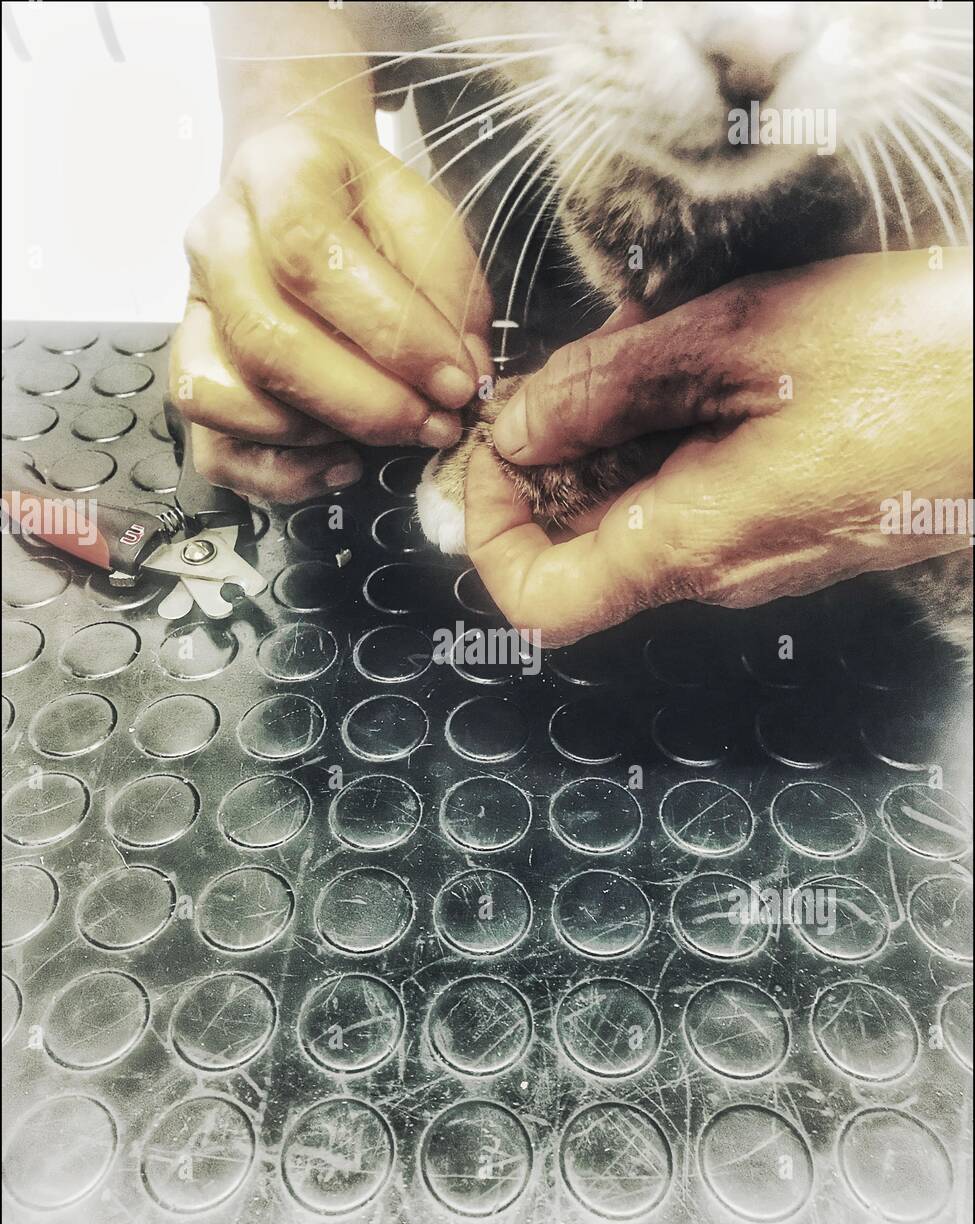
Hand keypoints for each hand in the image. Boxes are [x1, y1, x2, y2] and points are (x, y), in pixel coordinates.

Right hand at [170, 114, 491, 500]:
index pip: (310, 257)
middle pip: (267, 342)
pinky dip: (282, 473)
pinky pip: (215, 449)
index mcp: (274, 177)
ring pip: (228, 399)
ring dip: (320, 436)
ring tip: (388, 435)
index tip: (455, 380)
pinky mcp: (190, 375)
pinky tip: (341, 463)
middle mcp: (215, 242)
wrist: (300, 188)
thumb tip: (461, 377)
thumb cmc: (367, 210)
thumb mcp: (426, 219)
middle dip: (366, 404)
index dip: (389, 333)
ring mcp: (193, 314)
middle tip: (434, 425)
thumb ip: (449, 292)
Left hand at [467, 251, 972, 645]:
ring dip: (619, 422)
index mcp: (692, 543)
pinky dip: (674, 426)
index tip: (492, 451)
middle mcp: (718, 571)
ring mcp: (757, 554)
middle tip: (586, 356)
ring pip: (635, 507)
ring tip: (658, 338)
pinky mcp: (787, 525)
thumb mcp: (738, 342)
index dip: (488, 529)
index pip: (536, 601)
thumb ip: (605, 390)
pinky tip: (709, 359)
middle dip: (557, 445)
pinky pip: (694, 492)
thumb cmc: (920, 364)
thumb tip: (517, 426)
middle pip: (577, 543)